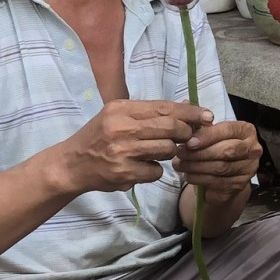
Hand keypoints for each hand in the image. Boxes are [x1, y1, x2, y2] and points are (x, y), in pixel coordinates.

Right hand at [51, 101, 211, 195]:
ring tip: (155, 153)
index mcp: (121, 109)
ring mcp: (123, 151)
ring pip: (167, 150)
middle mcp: (121, 127)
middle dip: (186, 134)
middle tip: (188, 138)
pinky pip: (157, 171)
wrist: (72, 164)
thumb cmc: (99, 137)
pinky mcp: (124, 172)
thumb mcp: (117, 117)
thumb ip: (147, 113)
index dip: (190, 112)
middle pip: (171, 127)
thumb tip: (185, 107)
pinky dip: (154, 171)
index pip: (165, 107)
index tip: (207, 116)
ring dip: (169, 153)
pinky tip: (141, 168)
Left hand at [175, 120, 262, 202]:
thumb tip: (188, 126)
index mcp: (246, 130)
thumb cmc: (215, 148)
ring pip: (220, 167)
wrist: (223, 176)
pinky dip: (199, 178)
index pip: (228, 130)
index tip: (189, 142)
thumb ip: (203, 128)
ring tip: (179, 164)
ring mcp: (249, 168)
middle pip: (226, 151)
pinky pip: (218, 181)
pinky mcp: (240, 184)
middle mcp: (253, 148)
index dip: (207, 136)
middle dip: (200, 153)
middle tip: (180, 153)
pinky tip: (188, 176)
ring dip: (196, 166)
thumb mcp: (211, 135)